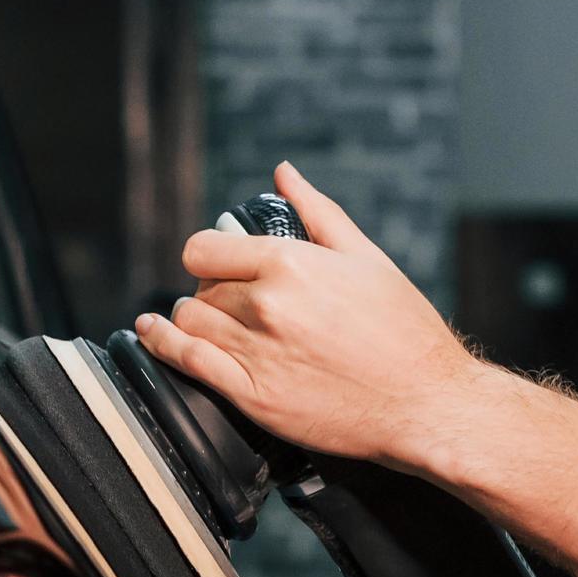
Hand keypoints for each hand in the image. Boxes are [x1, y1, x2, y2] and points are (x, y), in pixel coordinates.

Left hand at [133, 161, 486, 470]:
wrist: (425, 402)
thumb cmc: (405, 331)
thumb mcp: (366, 258)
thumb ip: (317, 213)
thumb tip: (284, 174)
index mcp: (291, 264)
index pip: (206, 249)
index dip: (209, 255)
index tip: (217, 264)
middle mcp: (267, 306)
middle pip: (202, 288)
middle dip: (211, 291)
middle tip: (231, 301)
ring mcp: (257, 353)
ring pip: (189, 322)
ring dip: (190, 319)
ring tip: (203, 321)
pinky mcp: (253, 396)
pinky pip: (187, 361)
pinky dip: (162, 344)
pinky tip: (152, 334)